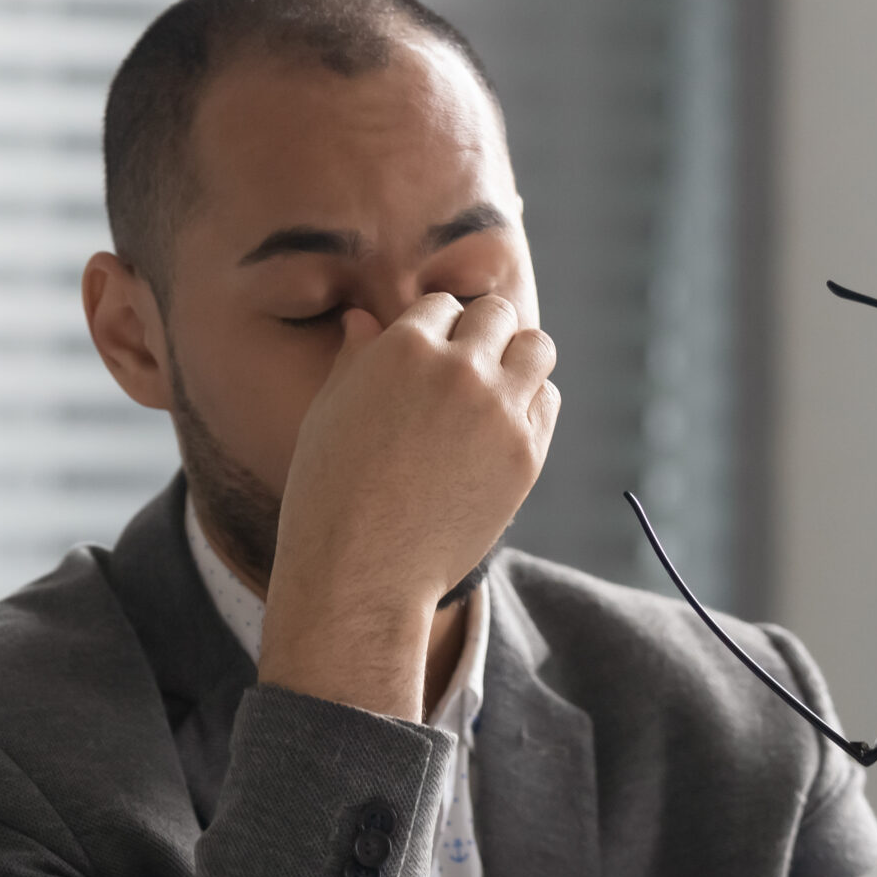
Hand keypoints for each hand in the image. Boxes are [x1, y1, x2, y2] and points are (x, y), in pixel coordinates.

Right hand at [259, 293, 559, 718]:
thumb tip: (362, 318)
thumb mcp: (328, 413)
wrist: (363, 570)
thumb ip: (355, 359)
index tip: (428, 362)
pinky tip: (501, 430)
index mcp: (403, 347)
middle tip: (465, 374)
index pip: (442, 306)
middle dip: (481, 337)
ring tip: (494, 390)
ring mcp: (499, 411)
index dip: (435, 331)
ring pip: (537, 347)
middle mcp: (459, 369)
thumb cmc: (330, 493)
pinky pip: (547, 401)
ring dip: (518, 359)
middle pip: (497, 316)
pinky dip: (530, 405)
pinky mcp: (525, 454)